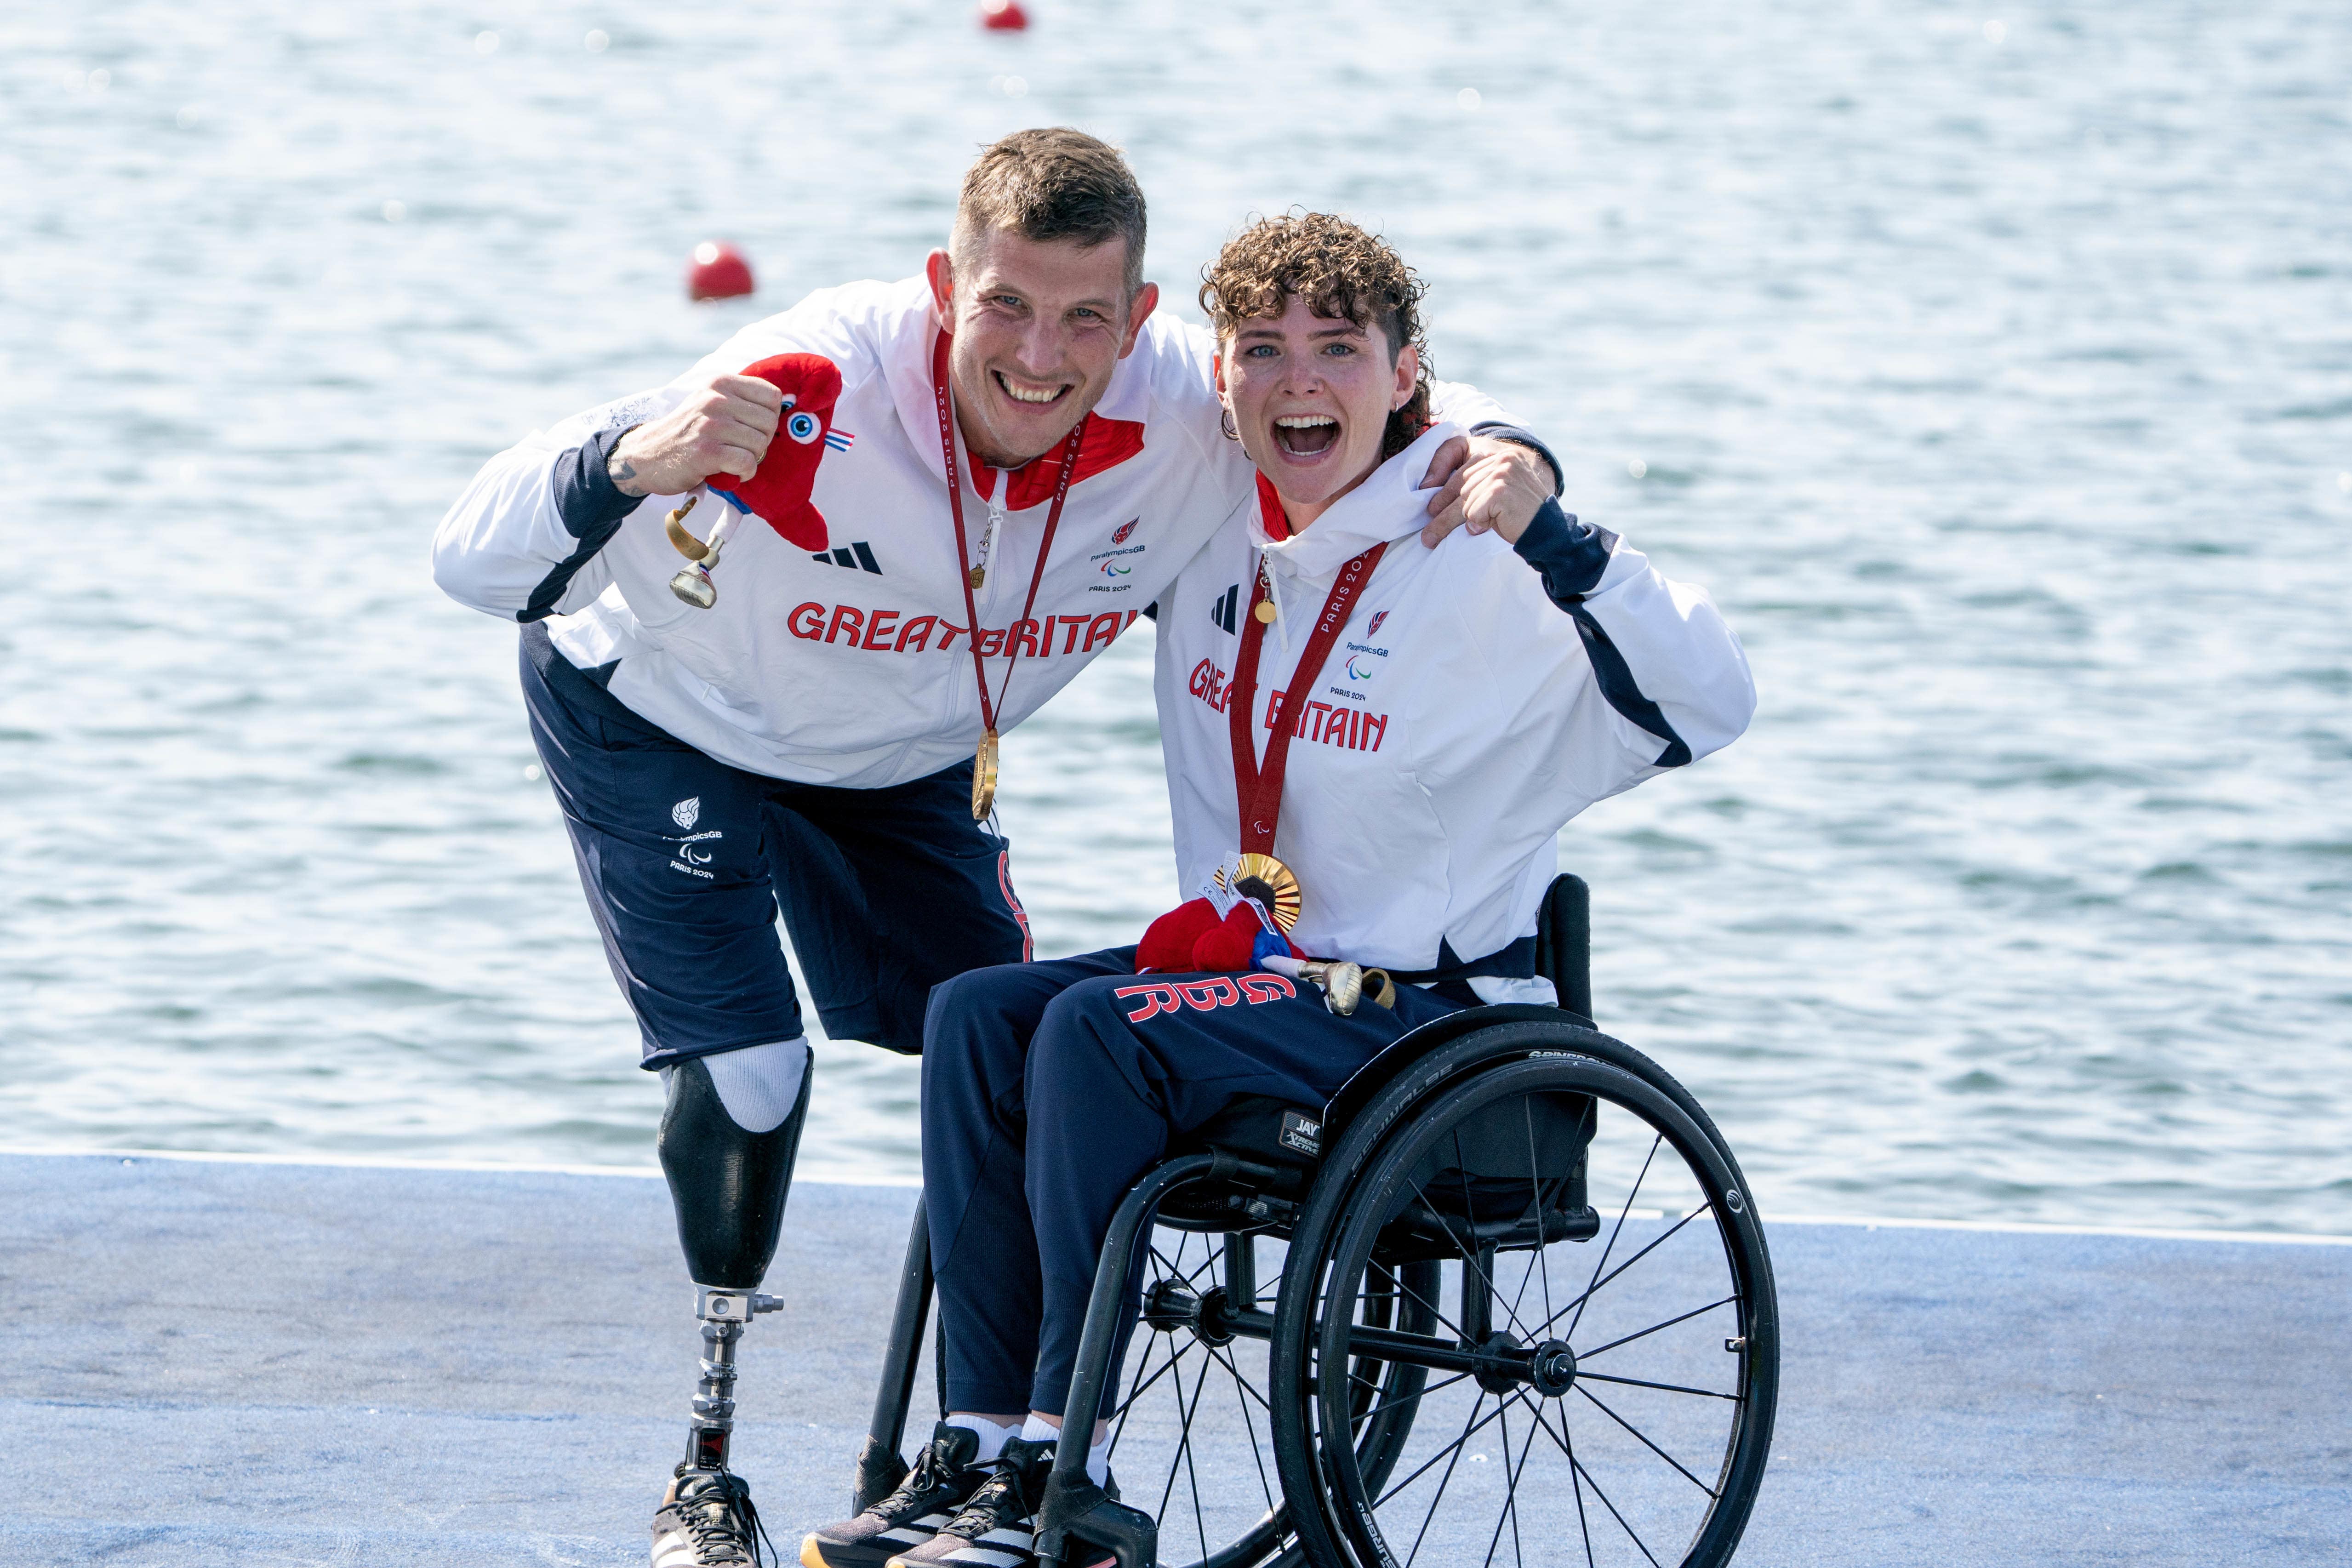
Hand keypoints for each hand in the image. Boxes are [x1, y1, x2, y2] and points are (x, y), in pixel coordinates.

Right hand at [605, 373, 783, 496]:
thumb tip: (783, 406)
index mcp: (720, 383)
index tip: (752, 427)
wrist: (647, 455)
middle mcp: (715, 399)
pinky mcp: (706, 452)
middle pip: (769, 421)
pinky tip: (733, 472)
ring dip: (752, 458)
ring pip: (760, 443)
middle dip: (761, 440)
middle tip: (740, 447)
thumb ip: (741, 399)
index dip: (769, 416)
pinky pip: (747, 463)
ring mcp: (710, 425)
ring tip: (733, 458)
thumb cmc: (688, 431)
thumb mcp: (710, 402)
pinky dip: (746, 473)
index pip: (772, 395)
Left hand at [1418, 437, 1553, 547]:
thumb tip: (1434, 504)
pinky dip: (1478, 523)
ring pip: (1464, 501)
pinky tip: (1491, 525)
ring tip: (1462, 531)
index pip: (1462, 468)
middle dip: (1441, 513)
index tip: (1428, 507)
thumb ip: (1474, 487)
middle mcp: (1501, 458)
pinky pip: (1473, 511)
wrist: (1548, 529)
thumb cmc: (1519, 514)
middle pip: (1459, 486)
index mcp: (1499, 454)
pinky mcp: (1501, 490)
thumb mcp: (1494, 494)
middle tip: (1427, 536)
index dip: (1441, 488)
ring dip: (1462, 520)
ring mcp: (1502, 472)